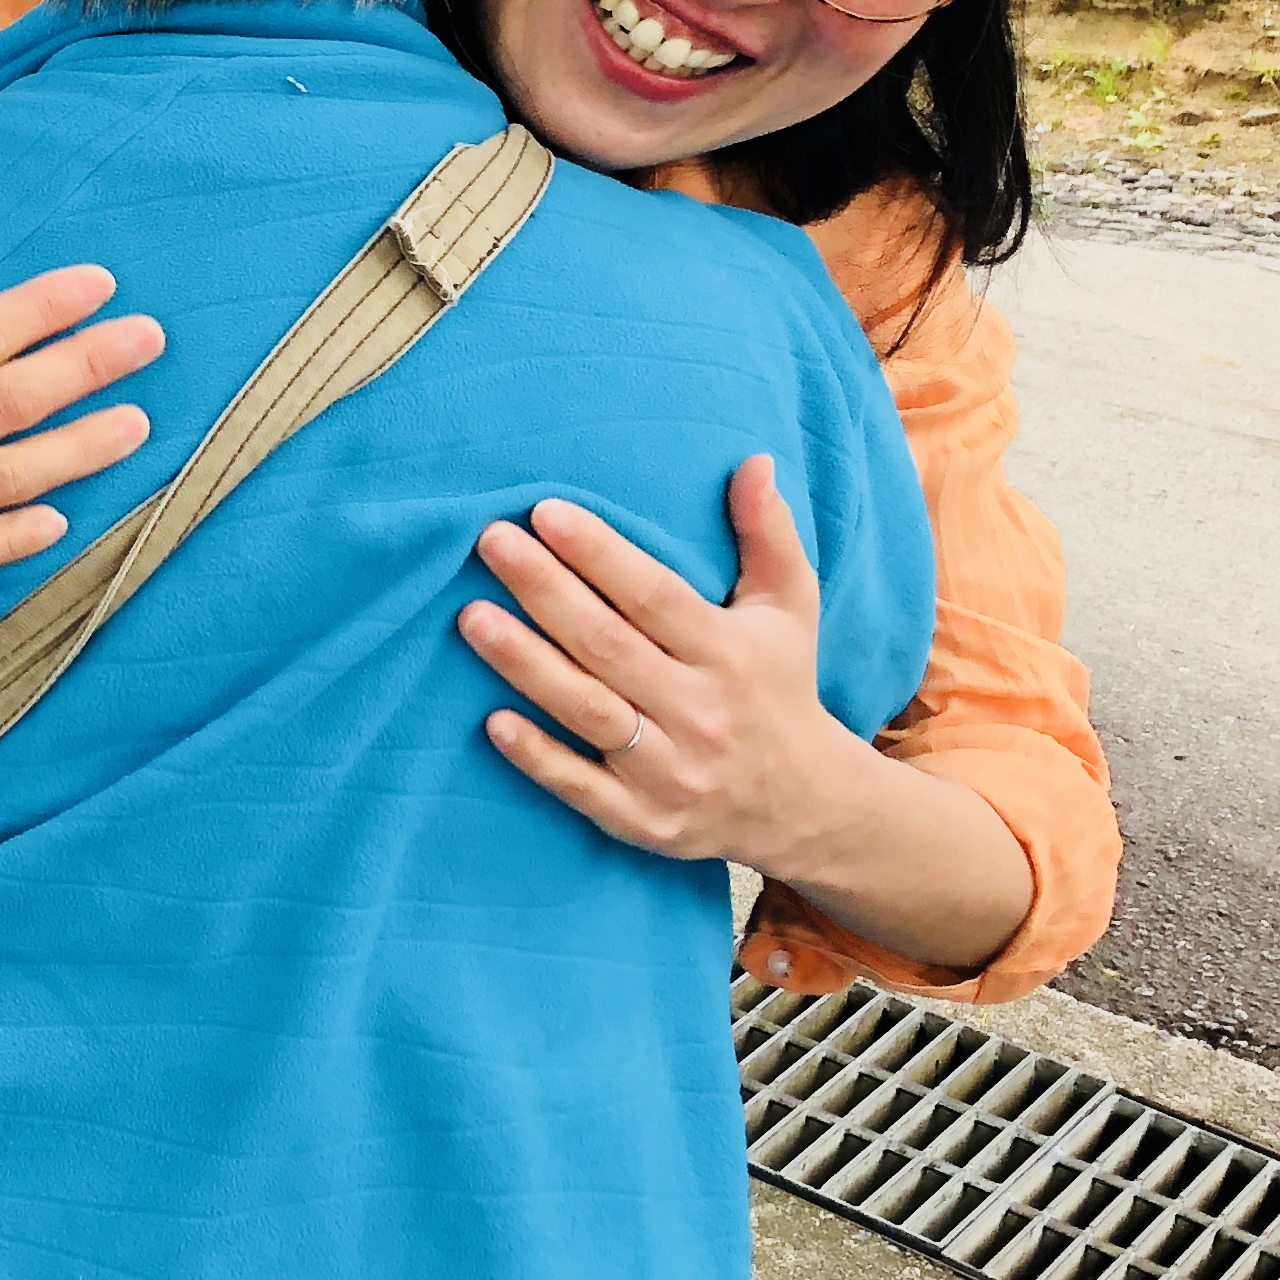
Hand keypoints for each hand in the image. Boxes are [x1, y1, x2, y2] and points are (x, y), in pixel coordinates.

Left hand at [459, 456, 874, 869]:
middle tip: (489, 541)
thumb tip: (752, 460)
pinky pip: (582, 787)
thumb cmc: (780, 686)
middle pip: (608, 644)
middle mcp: (701, 709)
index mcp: (730, 652)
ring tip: (471, 616)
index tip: (545, 512)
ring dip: (525, 663)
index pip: (654, 596)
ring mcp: (671, 770)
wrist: (809, 806)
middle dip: (544, 590)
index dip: (599, 554)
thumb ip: (767, 535)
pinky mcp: (644, 819)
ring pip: (586, 709)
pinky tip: (491, 722)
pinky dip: (538, 757)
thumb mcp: (789, 610)